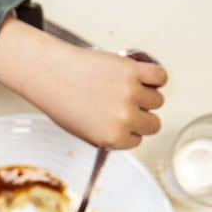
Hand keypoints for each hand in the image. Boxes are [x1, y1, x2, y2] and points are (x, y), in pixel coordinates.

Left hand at [0, 16, 167, 148]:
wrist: (50, 73)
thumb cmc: (61, 99)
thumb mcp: (84, 131)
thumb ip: (110, 135)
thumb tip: (130, 131)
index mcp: (112, 138)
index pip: (138, 140)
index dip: (130, 129)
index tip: (123, 121)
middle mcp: (123, 118)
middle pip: (153, 124)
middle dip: (142, 116)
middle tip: (129, 105)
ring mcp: (130, 94)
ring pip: (158, 100)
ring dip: (146, 94)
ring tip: (128, 89)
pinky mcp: (133, 71)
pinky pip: (161, 77)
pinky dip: (155, 77)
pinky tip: (143, 76)